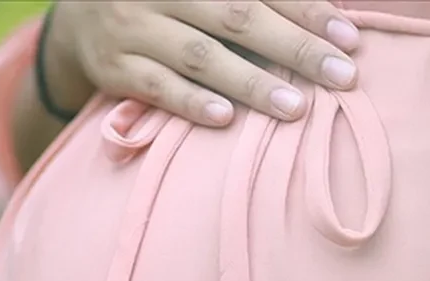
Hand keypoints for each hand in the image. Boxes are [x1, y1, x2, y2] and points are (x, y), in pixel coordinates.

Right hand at [44, 1, 360, 126]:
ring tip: (296, 107)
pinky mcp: (112, 67)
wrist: (80, 17)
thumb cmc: (169, 2)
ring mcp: (132, 26)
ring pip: (200, 55)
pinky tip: (225, 118)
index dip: (307, 10)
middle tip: (342, 76)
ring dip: (252, 82)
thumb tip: (328, 14)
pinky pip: (156, 87)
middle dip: (295, 47)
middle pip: (237, 16)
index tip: (349, 38)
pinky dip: (191, 103)